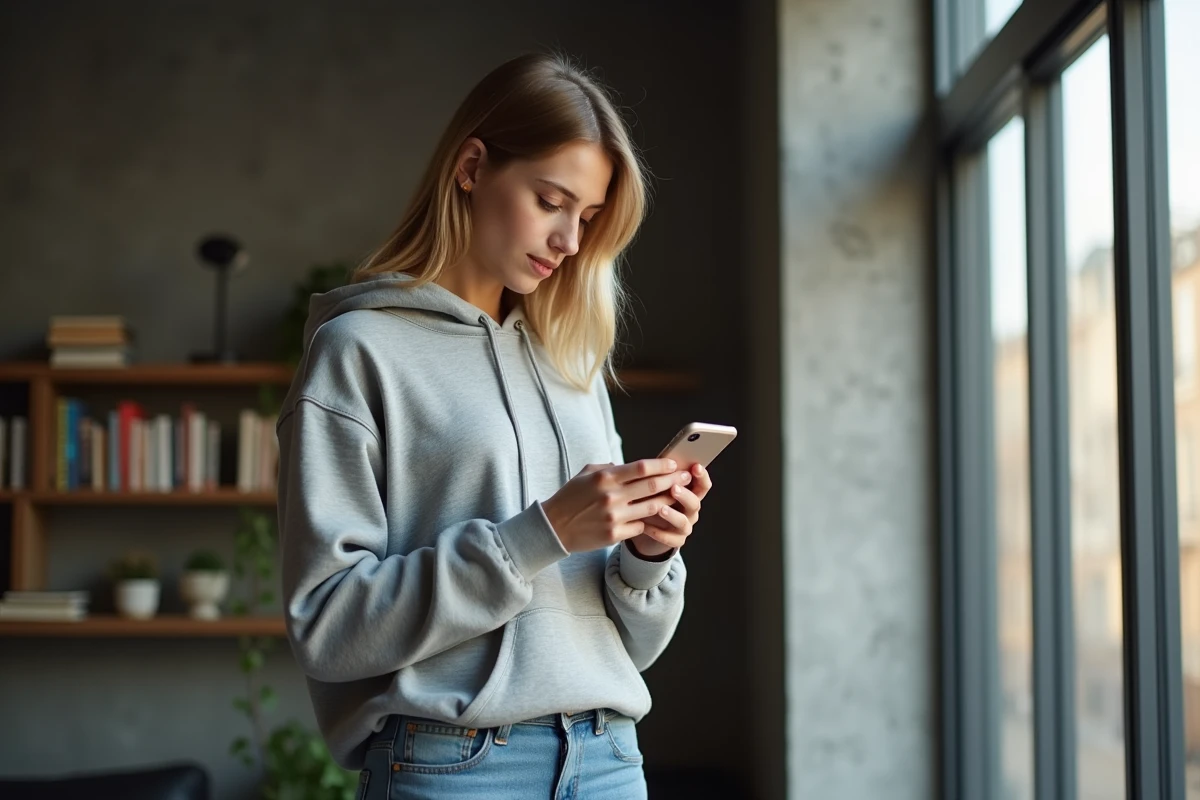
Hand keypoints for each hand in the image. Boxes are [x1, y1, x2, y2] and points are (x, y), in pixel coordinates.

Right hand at [542, 459, 693, 553]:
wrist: (554, 527)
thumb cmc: (570, 497)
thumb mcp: (586, 474)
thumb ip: (610, 468)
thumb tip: (632, 467)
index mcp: (605, 478)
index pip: (641, 468)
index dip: (661, 465)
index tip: (674, 464)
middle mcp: (611, 496)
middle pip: (652, 486)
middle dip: (673, 480)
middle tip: (686, 477)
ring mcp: (614, 517)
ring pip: (652, 507)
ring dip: (669, 501)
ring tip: (678, 496)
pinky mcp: (614, 534)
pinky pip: (641, 526)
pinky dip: (649, 521)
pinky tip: (658, 517)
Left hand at [629, 462, 711, 556]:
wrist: (646, 526)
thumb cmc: (651, 499)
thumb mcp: (656, 486)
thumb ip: (661, 476)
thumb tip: (657, 461)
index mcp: (690, 493)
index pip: (702, 484)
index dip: (702, 476)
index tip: (696, 467)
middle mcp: (690, 510)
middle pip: (695, 502)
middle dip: (685, 495)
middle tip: (674, 488)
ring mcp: (685, 526)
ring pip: (683, 522)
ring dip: (672, 515)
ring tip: (660, 509)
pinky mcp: (676, 540)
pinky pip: (671, 539)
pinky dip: (659, 533)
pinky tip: (646, 527)